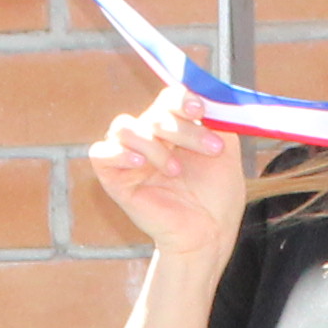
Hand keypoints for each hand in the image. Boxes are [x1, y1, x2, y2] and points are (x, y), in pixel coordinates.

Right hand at [87, 84, 249, 267]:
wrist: (209, 232)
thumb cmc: (217, 195)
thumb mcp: (226, 149)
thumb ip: (218, 119)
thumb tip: (209, 94)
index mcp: (173, 127)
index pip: (168, 98)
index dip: (181, 99)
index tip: (199, 110)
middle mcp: (148, 137)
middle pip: (153, 114)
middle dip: (183, 130)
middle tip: (210, 149)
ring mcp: (130, 157)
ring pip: (124, 127)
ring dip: (153, 144)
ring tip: (175, 171)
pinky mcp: (115, 179)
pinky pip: (100, 154)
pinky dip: (119, 153)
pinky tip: (141, 164)